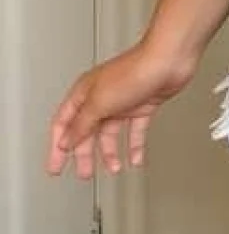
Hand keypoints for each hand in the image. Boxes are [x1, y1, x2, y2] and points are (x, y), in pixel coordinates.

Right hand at [46, 41, 197, 178]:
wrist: (169, 60)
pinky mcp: (143, 105)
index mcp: (84, 92)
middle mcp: (102, 96)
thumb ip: (81, 124)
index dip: (58, 147)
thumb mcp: (98, 102)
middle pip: (86, 131)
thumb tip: (66, 141)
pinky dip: (134, 146)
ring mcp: (123, 101)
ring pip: (110, 133)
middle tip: (85, 173)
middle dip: (84, 154)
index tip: (55, 166)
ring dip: (110, 152)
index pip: (64, 123)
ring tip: (113, 168)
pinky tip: (135, 158)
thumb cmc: (135, 70)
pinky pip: (135, 131)